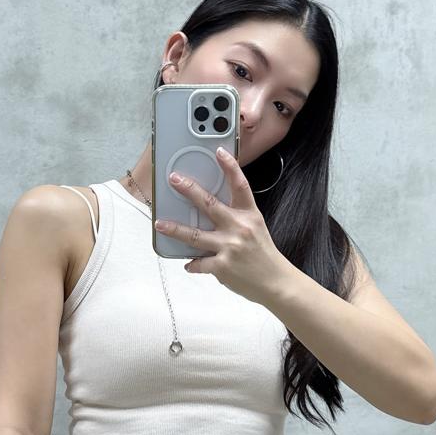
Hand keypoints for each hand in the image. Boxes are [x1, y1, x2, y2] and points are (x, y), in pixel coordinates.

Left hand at [154, 146, 287, 305]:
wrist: (276, 282)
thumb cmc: (263, 254)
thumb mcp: (255, 228)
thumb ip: (236, 217)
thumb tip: (209, 209)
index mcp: (250, 215)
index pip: (240, 185)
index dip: (230, 166)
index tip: (218, 152)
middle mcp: (239, 228)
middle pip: (210, 204)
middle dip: (189, 190)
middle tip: (174, 179)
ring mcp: (229, 247)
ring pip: (194, 236)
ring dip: (174, 229)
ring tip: (159, 224)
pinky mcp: (222, 266)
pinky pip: (199, 263)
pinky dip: (192, 264)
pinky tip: (188, 263)